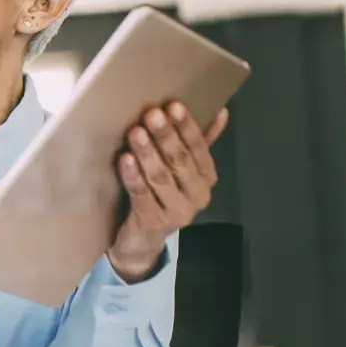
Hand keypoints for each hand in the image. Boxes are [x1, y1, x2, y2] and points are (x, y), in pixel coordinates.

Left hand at [109, 103, 228, 282]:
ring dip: (148, 153)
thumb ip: (199, 143)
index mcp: (206, 179)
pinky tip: (124, 159)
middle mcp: (197, 196)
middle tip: (152, 114)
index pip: (199, 149)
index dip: (187, 127)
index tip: (174, 105)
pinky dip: (133, 176)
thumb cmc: (160, 196)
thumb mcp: (181, 170)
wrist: (142, 241)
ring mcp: (176, 212)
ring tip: (135, 132)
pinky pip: (142, 194)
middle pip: (180, 162)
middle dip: (166, 136)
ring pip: (161, 177)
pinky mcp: (152, 222)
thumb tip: (220, 111)